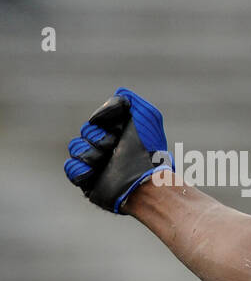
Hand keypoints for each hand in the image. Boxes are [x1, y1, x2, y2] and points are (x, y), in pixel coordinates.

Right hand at [64, 88, 171, 212]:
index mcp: (118, 134)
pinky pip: (71, 168)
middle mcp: (107, 148)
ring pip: (76, 148)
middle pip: (84, 132)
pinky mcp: (88, 181)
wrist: (145, 181)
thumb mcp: (147, 116)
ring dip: (89, 153)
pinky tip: (93, 172)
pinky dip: (79, 168)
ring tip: (105, 161)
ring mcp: (97, 165)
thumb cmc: (149, 150)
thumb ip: (128, 101)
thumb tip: (114, 99)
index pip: (96, 120)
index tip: (116, 129)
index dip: (102, 120)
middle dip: (97, 138)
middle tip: (112, 146)